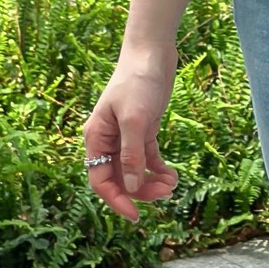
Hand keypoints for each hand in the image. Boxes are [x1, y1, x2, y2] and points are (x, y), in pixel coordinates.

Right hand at [82, 46, 180, 223]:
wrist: (153, 52)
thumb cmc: (138, 81)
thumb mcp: (135, 119)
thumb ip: (131, 154)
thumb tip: (128, 188)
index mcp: (96, 137)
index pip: (100, 179)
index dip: (116, 200)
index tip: (136, 215)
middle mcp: (108, 140)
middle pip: (119, 178)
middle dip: (139, 190)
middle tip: (165, 194)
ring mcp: (126, 135)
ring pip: (134, 170)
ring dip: (150, 181)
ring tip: (172, 185)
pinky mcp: (144, 129)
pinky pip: (147, 158)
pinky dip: (158, 169)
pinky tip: (172, 175)